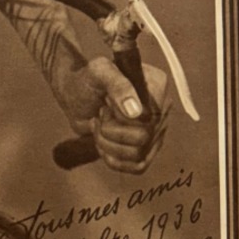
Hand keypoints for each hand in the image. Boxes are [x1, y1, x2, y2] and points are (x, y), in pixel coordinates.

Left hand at [63, 57, 168, 173]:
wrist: (76, 95)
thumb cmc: (88, 78)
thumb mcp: (98, 72)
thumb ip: (118, 85)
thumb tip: (137, 113)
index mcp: (157, 85)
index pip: (148, 116)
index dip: (121, 116)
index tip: (106, 101)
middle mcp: (162, 109)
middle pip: (143, 138)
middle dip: (111, 129)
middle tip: (101, 113)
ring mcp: (156, 130)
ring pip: (137, 155)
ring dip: (107, 143)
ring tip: (99, 125)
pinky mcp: (147, 148)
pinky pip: (137, 167)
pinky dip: (113, 158)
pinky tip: (102, 141)